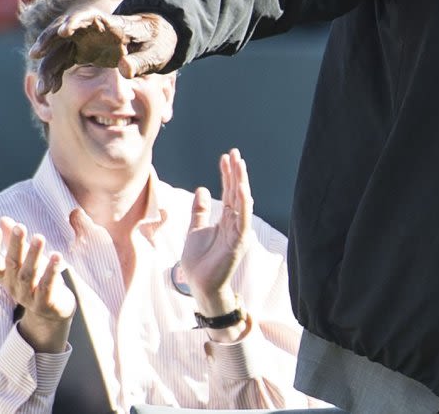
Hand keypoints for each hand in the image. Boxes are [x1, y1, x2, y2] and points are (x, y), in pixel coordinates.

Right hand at [0, 218, 74, 352]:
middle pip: (13, 264)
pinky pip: (47, 287)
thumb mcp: (25, 261)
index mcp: (6, 276)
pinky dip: (51, 272)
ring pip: (28, 275)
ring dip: (33, 256)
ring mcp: (28, 296)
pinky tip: (57, 256)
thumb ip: (14, 241)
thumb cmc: (37, 280)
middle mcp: (13, 286)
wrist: (52, 312)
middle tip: (20, 227)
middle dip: (15, 245)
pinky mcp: (45, 303)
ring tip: (39, 237)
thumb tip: (4, 219)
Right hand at [30, 9, 176, 94]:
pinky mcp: (81, 54)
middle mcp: (92, 30)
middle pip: (64, 32)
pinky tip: (49, 90)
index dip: (76, 21)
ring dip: (48, 66)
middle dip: (49, 42)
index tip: (65, 30)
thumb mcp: (157, 53)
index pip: (89, 17)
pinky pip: (62, 63)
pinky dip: (54, 75)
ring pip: (58, 50)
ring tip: (44, 89)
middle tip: (37, 55)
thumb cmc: (158, 43)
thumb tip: (124, 69)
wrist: (157, 41)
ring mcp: (84, 42)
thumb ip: (141, 61)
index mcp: (112, 24)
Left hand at [181, 150, 251, 341]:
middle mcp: (235, 222)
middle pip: (237, 192)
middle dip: (236, 173)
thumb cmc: (199, 261)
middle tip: (235, 153)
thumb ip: (199, 211)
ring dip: (241, 182)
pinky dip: (243, 203)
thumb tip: (201, 189)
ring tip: (239, 164)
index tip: (225, 157)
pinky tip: (241, 188)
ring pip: (242, 201)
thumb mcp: (195, 230)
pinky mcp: (239, 241)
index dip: (227, 174)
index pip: (228, 192)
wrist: (199, 285)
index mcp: (226, 219)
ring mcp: (239, 231)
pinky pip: (244, 219)